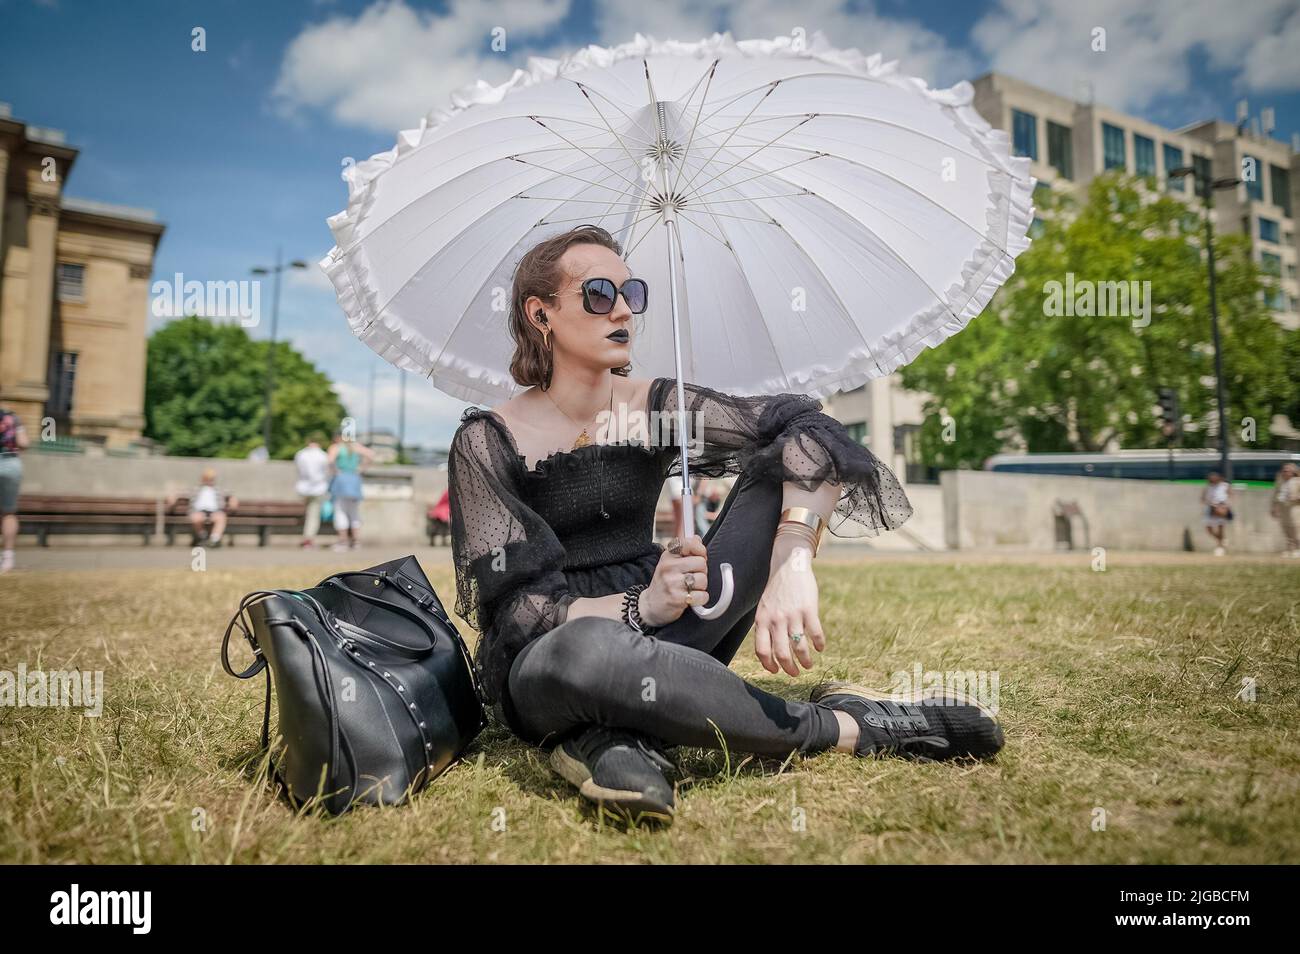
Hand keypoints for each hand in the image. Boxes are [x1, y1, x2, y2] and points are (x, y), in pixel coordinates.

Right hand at [641, 534, 707, 626]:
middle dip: (701, 571)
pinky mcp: (677, 599)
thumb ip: (685, 550)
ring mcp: (672, 583)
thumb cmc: (664, 582)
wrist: (651, 605)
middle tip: (692, 576)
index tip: (699, 556)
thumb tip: (698, 538)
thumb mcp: (670, 563)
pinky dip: (701, 598)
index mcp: (668, 556)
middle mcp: (668, 567)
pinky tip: (691, 597)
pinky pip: (702, 596)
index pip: (689, 543)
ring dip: (701, 586)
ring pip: (703, 579)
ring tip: (690, 588)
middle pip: (701, 563)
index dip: (700, 550)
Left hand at [754, 545, 824, 675]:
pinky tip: (820, 647)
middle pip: (782, 653)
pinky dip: (819, 644)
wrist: (788, 566)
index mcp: (762, 620)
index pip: (762, 650)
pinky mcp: (809, 609)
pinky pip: (815, 633)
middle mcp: (776, 620)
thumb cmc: (776, 590)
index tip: (776, 671)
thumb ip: (765, 627)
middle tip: (795, 673)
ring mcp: (793, 615)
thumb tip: (770, 652)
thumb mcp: (764, 608)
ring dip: (805, 661)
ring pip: (800, 647)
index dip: (769, 665)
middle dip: (790, 668)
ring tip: (809, 664)